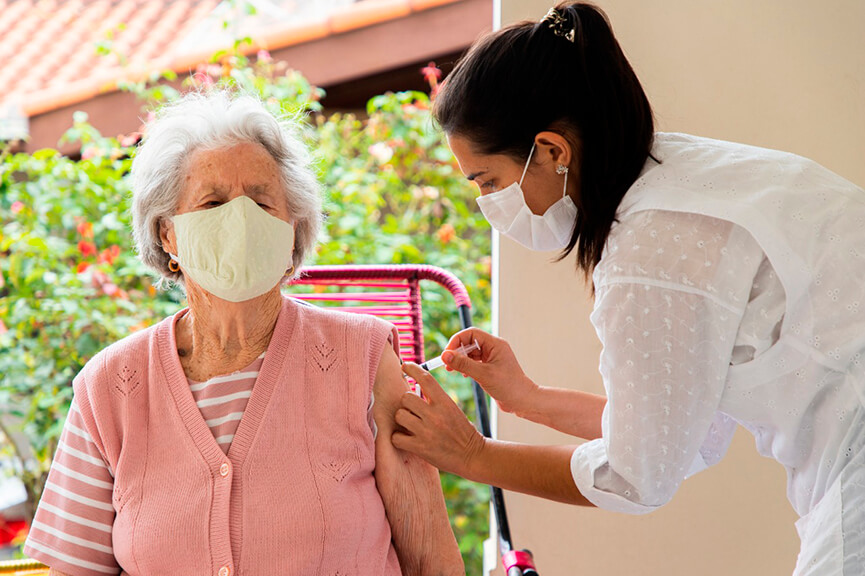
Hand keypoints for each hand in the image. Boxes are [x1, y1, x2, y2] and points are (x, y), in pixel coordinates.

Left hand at [391, 363, 485, 477]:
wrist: (473, 456)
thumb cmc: (462, 432)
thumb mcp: (452, 409)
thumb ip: (435, 400)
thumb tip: (414, 387)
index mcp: (445, 402)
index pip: (425, 378)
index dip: (412, 368)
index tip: (404, 365)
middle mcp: (435, 415)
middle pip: (406, 397)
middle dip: (407, 403)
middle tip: (413, 411)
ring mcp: (426, 431)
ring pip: (400, 415)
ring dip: (402, 420)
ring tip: (410, 426)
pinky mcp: (420, 448)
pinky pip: (396, 437)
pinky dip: (398, 438)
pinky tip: (407, 439)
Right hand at [442, 327, 537, 414]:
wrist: (522, 401)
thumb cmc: (509, 387)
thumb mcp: (483, 374)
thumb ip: (463, 364)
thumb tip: (445, 355)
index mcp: (495, 344)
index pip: (471, 334)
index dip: (457, 341)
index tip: (447, 353)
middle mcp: (493, 348)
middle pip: (469, 342)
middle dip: (457, 351)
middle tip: (447, 363)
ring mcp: (492, 358)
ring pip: (470, 353)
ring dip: (460, 360)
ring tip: (452, 370)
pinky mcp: (490, 367)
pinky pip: (474, 362)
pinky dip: (466, 366)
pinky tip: (464, 375)